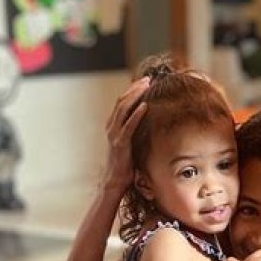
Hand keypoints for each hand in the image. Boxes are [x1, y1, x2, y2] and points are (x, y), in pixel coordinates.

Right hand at [101, 76, 149, 192]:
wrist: (114, 181)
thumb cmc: (125, 164)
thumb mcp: (130, 143)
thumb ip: (134, 132)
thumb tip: (149, 124)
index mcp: (113, 126)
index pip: (121, 102)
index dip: (132, 90)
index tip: (144, 81)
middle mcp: (111, 127)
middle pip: (121, 101)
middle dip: (134, 88)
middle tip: (148, 78)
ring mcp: (114, 135)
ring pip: (123, 109)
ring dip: (135, 96)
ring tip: (146, 85)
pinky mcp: (120, 144)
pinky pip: (129, 126)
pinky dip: (137, 115)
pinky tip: (145, 106)